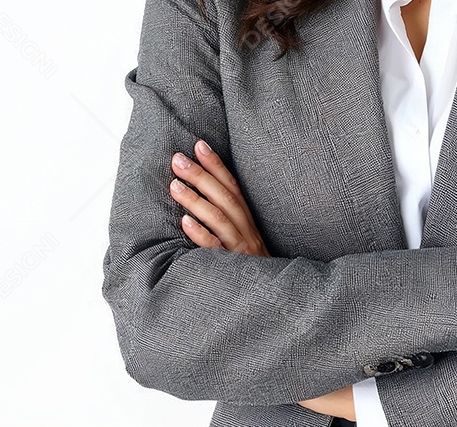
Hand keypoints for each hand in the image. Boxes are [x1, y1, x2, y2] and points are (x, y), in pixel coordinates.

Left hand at [170, 142, 353, 419]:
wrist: (281, 314)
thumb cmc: (258, 279)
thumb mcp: (248, 247)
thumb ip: (231, 226)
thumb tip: (205, 203)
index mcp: (250, 225)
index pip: (233, 188)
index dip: (217, 165)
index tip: (200, 144)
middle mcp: (248, 234)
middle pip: (224, 199)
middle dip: (201, 175)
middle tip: (178, 157)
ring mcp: (241, 253)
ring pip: (220, 221)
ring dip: (196, 200)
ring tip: (174, 184)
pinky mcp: (233, 273)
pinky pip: (216, 253)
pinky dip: (201, 237)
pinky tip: (184, 223)